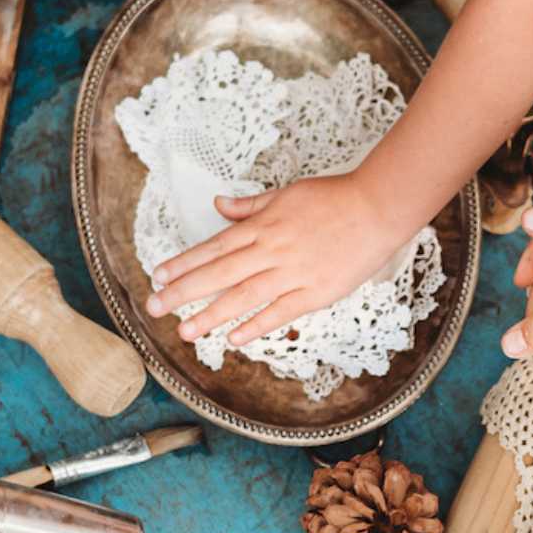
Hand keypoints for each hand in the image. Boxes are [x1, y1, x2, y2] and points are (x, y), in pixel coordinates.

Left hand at [145, 174, 410, 347]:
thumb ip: (250, 205)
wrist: (377, 208)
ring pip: (243, 297)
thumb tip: (219, 205)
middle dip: (184, 291)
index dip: (184, 263)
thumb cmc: (332, 198)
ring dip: (211, 315)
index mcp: (262, 226)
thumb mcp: (286, 193)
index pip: (213, 247)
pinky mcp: (315, 292)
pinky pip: (280, 312)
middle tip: (154, 306)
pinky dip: (256, 325)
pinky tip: (233, 339)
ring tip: (185, 331)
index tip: (159, 276)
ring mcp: (293, 273)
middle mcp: (271, 250)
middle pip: (219, 274)